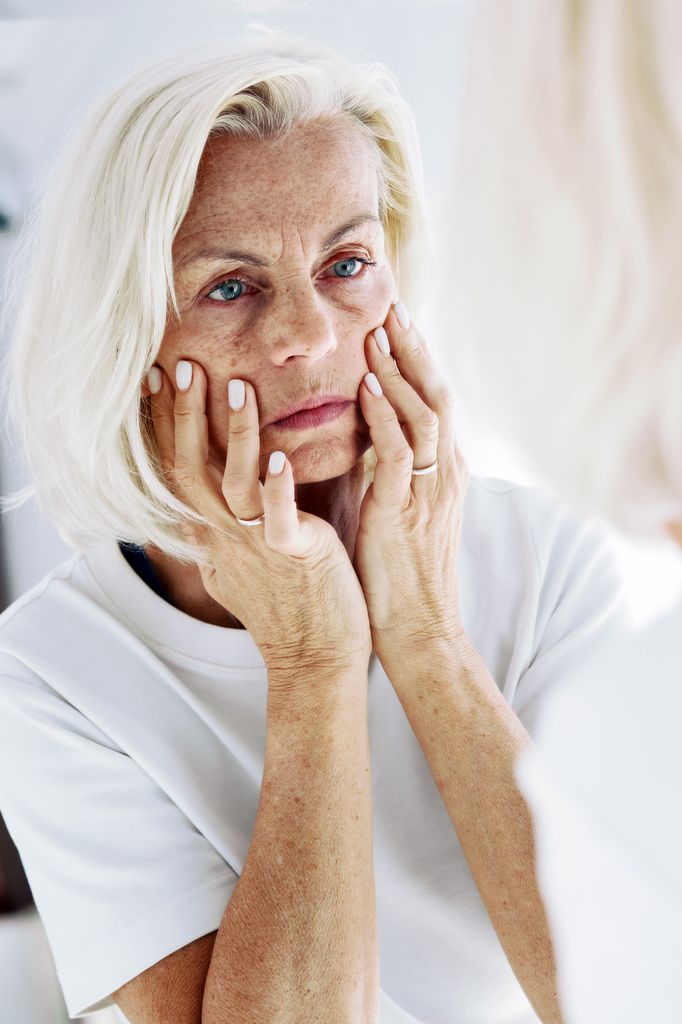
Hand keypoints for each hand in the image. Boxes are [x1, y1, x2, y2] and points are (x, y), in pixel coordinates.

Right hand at [145, 360, 372, 685]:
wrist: (313, 658)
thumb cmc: (286, 604)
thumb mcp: (239, 560)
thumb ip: (224, 524)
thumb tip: (207, 501)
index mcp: (211, 531)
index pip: (175, 466)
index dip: (164, 422)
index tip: (155, 377)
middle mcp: (222, 536)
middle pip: (188, 466)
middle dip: (183, 414)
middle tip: (181, 364)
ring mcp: (254, 546)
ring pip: (230, 483)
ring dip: (233, 433)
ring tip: (237, 385)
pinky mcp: (293, 555)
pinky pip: (277, 518)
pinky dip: (275, 486)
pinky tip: (278, 454)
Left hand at [352, 301, 469, 662]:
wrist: (418, 629)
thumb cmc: (401, 575)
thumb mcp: (398, 512)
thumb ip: (387, 472)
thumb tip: (363, 437)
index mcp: (443, 472)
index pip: (434, 402)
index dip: (417, 361)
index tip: (396, 324)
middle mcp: (445, 473)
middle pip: (437, 394)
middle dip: (415, 349)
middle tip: (393, 306)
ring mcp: (431, 491)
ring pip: (425, 414)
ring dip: (402, 370)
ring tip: (379, 331)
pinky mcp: (406, 512)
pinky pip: (400, 453)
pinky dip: (387, 416)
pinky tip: (370, 386)